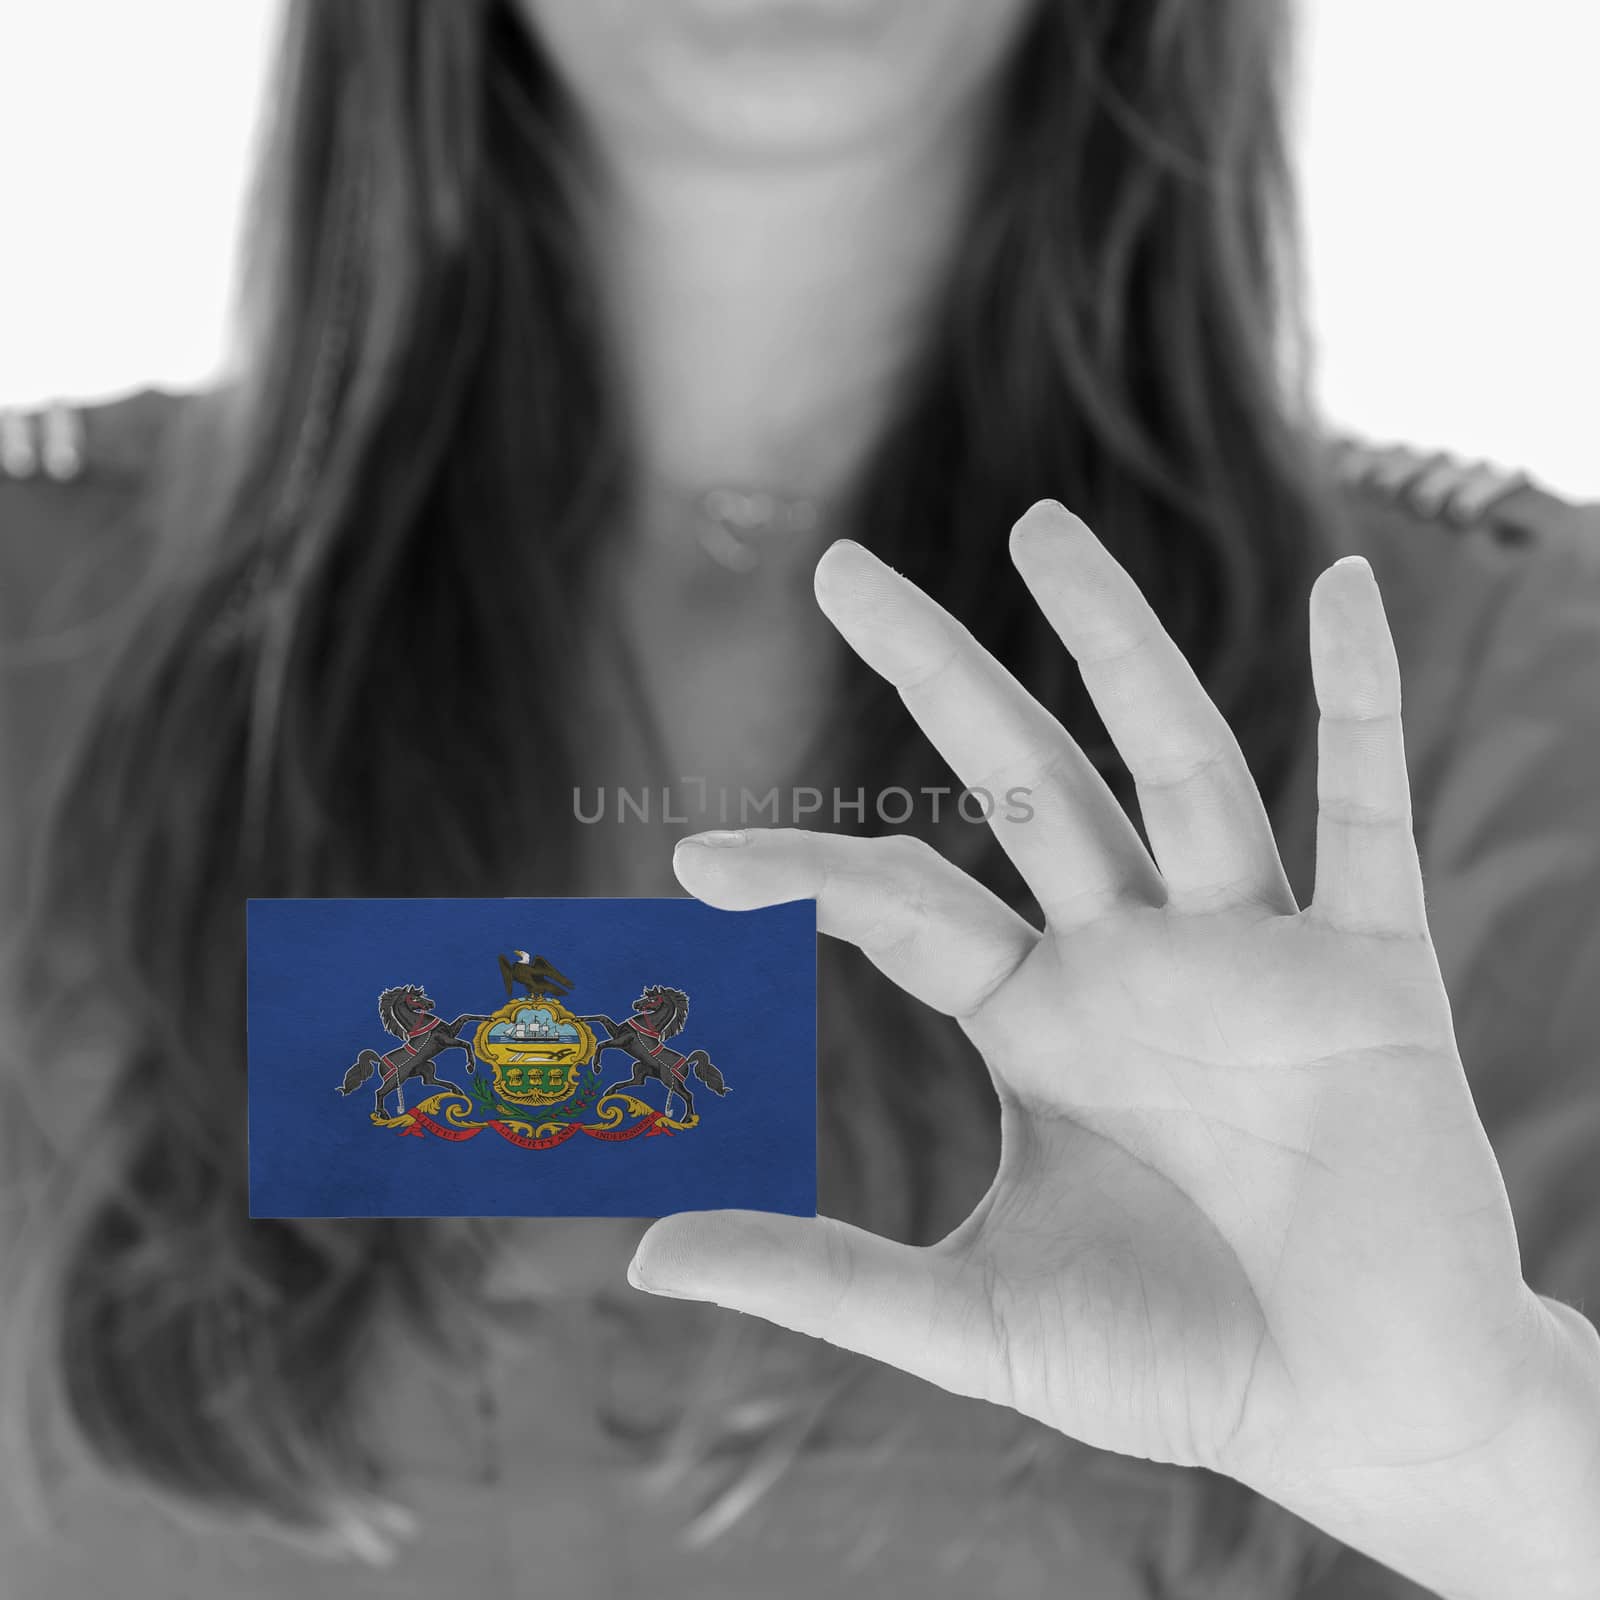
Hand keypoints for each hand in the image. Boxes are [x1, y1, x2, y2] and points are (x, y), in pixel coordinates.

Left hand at [634, 503, 1599, 1597]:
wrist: (1360, 1415)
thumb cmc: (1176, 1364)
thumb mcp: (976, 1321)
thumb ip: (820, 1280)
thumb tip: (642, 1257)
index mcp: (1038, 1022)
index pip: (901, 906)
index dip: (803, 876)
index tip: (690, 865)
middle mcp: (1133, 959)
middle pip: (1023, 781)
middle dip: (936, 672)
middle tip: (837, 565)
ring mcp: (1253, 951)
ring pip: (1179, 760)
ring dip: (1114, 643)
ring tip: (1037, 527)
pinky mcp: (1373, 972)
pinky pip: (1374, 811)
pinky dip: (1365, 700)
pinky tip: (1346, 585)